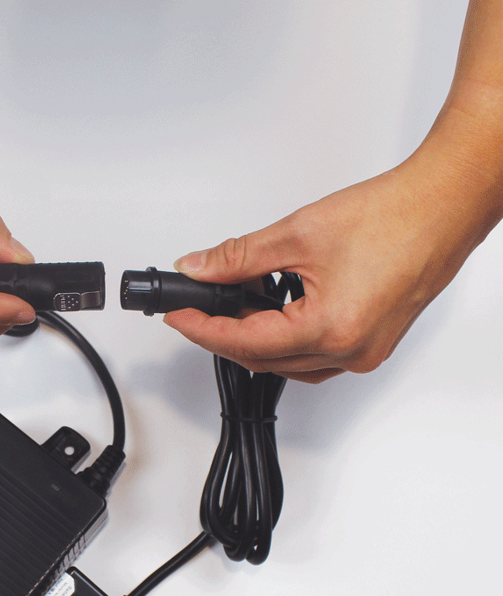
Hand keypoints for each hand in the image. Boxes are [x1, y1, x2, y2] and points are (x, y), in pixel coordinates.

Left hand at [166, 149, 495, 383]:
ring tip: (231, 309)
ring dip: (254, 342)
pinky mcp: (372, 345)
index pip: (246, 342)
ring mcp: (364, 353)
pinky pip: (314, 357)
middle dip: (223, 336)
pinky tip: (272, 317)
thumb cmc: (394, 215)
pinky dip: (285, 342)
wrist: (444, 204)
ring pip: (288, 364)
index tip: (178, 317)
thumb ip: (239, 258)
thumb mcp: (297, 233)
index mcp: (332, 329)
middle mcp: (351, 351)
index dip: (203, 330)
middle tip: (196, 311)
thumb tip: (199, 268)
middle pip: (263, 359)